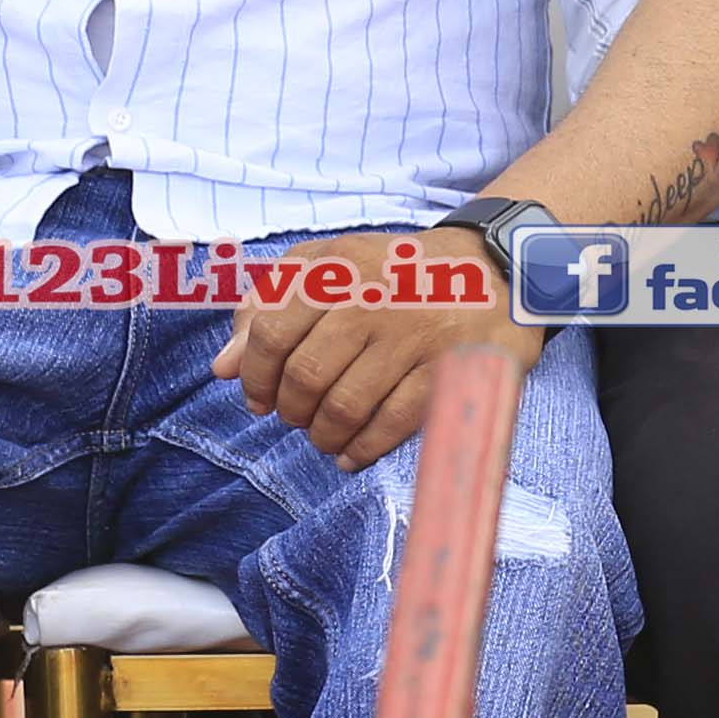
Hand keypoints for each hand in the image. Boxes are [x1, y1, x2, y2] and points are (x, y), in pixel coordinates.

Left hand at [215, 229, 537, 473]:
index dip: (256, 377)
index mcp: (338, 267)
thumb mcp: (329, 264)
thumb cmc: (395, 272)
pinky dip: (361, 449)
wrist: (497, 268)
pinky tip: (351, 453)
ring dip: (322, 434)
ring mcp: (413, 336)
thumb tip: (222, 367)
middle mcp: (373, 299)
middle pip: (306, 378)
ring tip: (324, 434)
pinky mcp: (448, 369)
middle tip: (297, 416)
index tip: (259, 398)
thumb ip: (268, 304)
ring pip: (344, 407)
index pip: (272, 334)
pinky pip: (392, 424)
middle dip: (291, 410)